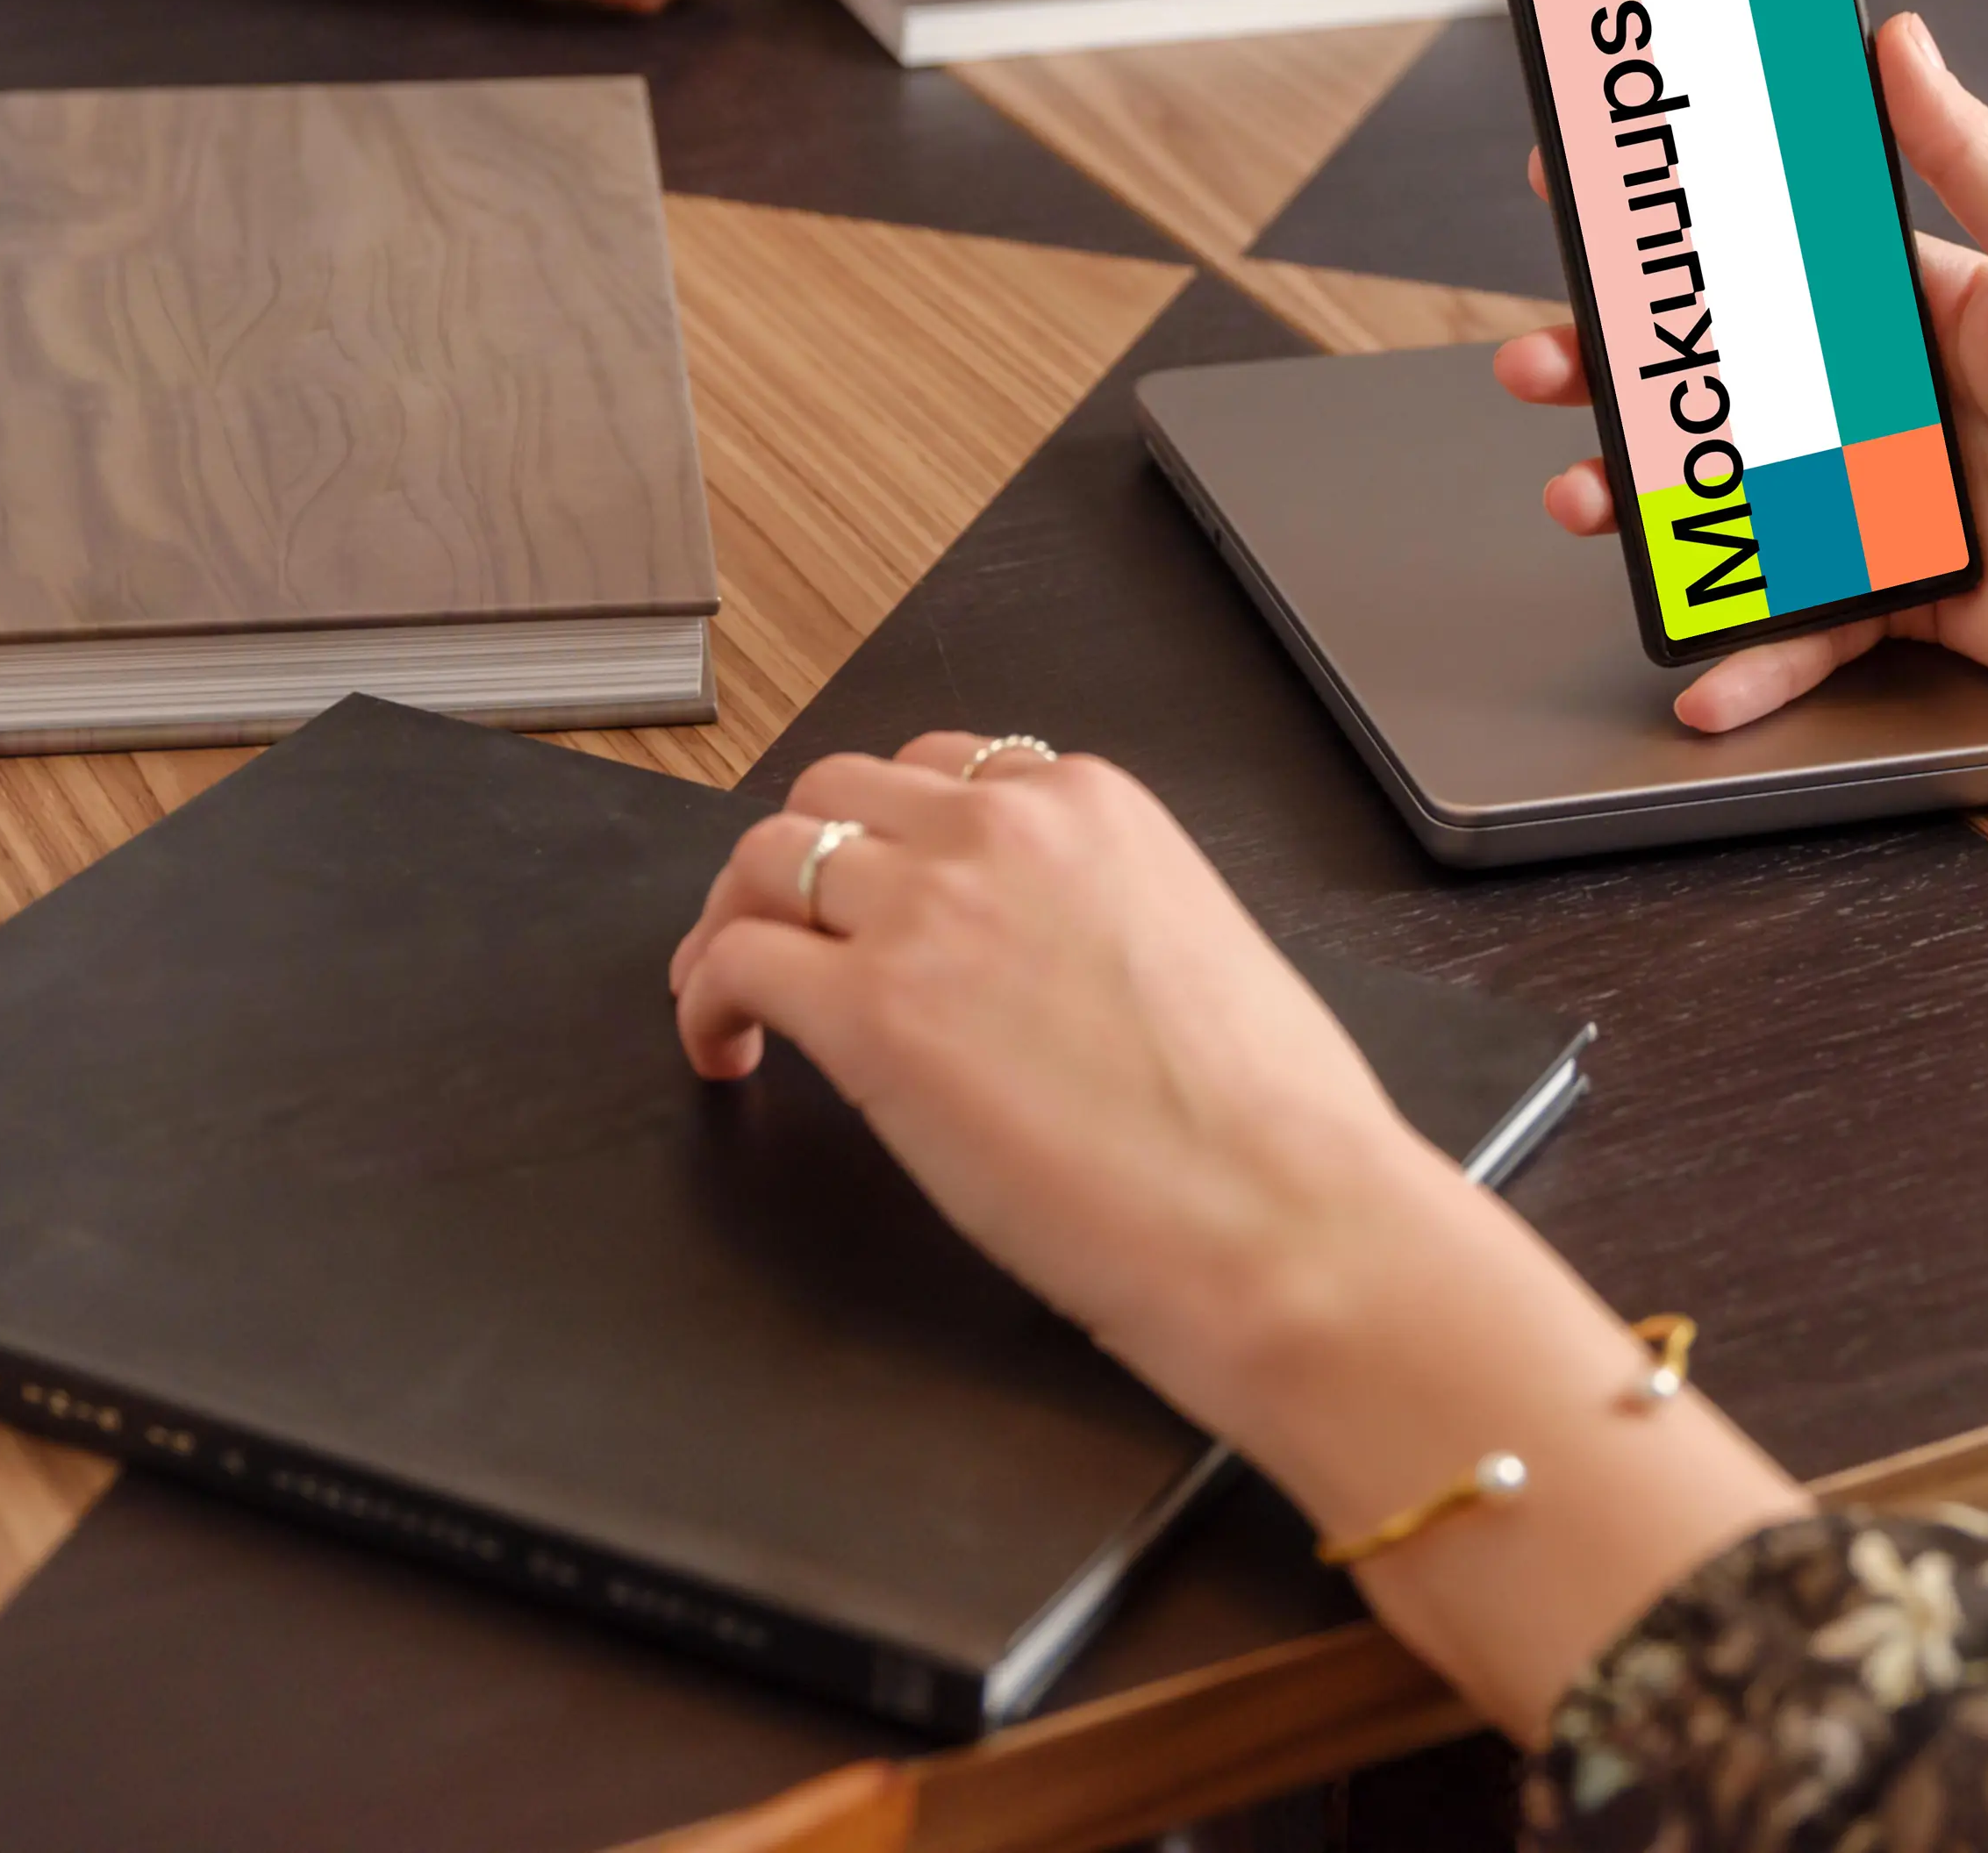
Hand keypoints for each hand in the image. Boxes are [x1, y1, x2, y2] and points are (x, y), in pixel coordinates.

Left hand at [673, 731, 1807, 1737]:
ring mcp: (929, 910)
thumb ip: (1096, 910)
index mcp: (1094, 805)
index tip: (870, 889)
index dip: (885, 836)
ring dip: (732, 921)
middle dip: (793, 865)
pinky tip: (724, 1048)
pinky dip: (705, 998)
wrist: (1282, 1215)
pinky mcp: (870, 1010)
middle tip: (776, 939)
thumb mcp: (1192, 945)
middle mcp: (1003, 828)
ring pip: (765, 859)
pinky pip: (735, 962)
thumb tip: (1032, 957)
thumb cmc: (1271, 1124)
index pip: (942, 770)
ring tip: (730, 994)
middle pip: (832, 796)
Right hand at [1500, 17, 1987, 877]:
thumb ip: (1971, 155)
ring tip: (1581, 503)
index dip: (1664, 224)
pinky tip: (1700, 680)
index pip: (1758, 249)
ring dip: (1634, 505)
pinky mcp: (1897, 595)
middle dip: (1606, 369)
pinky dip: (1744, 655)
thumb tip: (1898, 38)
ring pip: (1721, 498)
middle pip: (1706, 378)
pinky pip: (1797, 624)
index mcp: (1906, 305)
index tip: (1578, 191)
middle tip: (1542, 361)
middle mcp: (1875, 400)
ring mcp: (1876, 499)